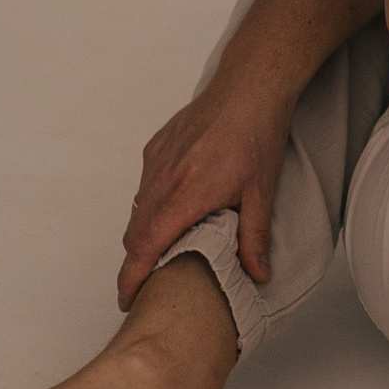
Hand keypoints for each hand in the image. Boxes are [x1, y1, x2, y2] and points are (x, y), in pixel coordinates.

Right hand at [116, 78, 296, 307]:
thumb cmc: (257, 136)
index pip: (145, 248)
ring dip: (143, 236)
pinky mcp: (156, 147)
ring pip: (137, 210)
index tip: (126, 300)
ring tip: (159, 256)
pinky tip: (171, 213)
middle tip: (145, 288)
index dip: (131, 278)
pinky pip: (145, 187)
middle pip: (135, 234)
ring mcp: (156, 161)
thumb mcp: (262, 193)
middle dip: (135, 265)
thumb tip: (258, 274)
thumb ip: (254, 238)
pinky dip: (150, 207)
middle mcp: (163, 179)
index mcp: (186, 195)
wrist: (248, 88)